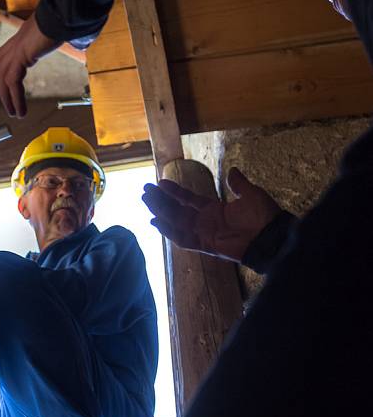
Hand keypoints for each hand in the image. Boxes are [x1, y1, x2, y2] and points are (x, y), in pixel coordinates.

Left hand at [0, 13, 58, 116]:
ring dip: (10, 102)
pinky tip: (20, 111)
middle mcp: (8, 49)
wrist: (56, 18)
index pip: (4, 68)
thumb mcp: (51, 35)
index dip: (6, 84)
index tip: (10, 96)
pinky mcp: (16, 61)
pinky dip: (16, 101)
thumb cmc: (56, 23)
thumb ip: (55, 42)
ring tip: (17, 114)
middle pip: (1, 78)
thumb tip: (78, 43)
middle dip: (6, 96)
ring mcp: (10, 55)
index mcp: (14, 43)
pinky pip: (13, 86)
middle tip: (11, 110)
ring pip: (5, 84)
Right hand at [142, 167, 280, 261]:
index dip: (174, 191)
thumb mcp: (251, 194)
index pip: (188, 199)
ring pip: (176, 222)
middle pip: (177, 210)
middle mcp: (205, 221)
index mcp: (214, 209)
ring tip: (146, 201)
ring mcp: (204, 233)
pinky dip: (170, 232)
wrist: (271, 237)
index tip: (160, 181)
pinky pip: (184, 239)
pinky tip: (157, 223)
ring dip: (161, 212)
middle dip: (161, 201)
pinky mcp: (206, 245)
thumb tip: (232, 171)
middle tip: (144, 191)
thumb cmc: (263, 216)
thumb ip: (238, 184)